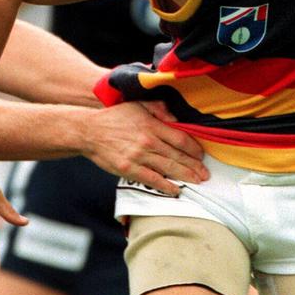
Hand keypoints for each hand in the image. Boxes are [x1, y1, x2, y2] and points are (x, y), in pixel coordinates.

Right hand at [80, 101, 208, 194]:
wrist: (88, 132)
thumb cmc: (115, 118)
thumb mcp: (138, 104)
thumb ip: (159, 108)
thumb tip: (177, 119)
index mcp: (151, 125)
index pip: (180, 138)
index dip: (194, 149)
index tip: (202, 155)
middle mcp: (147, 141)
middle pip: (178, 156)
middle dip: (195, 166)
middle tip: (206, 174)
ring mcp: (138, 156)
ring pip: (168, 168)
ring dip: (186, 176)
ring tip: (198, 181)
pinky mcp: (128, 169)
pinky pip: (152, 179)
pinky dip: (165, 186)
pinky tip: (176, 190)